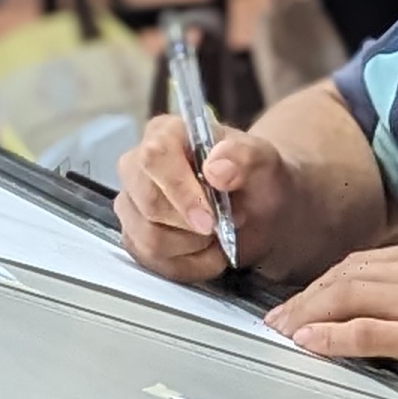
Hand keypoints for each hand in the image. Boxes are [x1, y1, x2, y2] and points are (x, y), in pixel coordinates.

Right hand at [112, 114, 295, 283]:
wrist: (261, 209)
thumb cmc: (256, 178)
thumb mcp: (265, 161)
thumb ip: (245, 156)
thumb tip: (216, 167)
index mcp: (166, 133)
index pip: (155, 157)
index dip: (181, 191)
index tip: (211, 218)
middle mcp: (139, 166)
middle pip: (149, 205)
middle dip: (194, 226)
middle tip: (226, 222)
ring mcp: (132, 204)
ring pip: (149, 239)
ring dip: (194, 247)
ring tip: (219, 235)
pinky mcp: (134, 237)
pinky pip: (152, 262)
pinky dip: (189, 265)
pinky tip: (208, 251)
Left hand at [266, 237, 397, 398]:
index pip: (364, 261)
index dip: (326, 282)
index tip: (306, 298)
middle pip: (345, 274)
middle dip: (306, 296)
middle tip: (278, 317)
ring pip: (347, 297)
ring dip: (307, 315)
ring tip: (282, 331)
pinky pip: (366, 332)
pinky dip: (331, 337)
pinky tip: (309, 344)